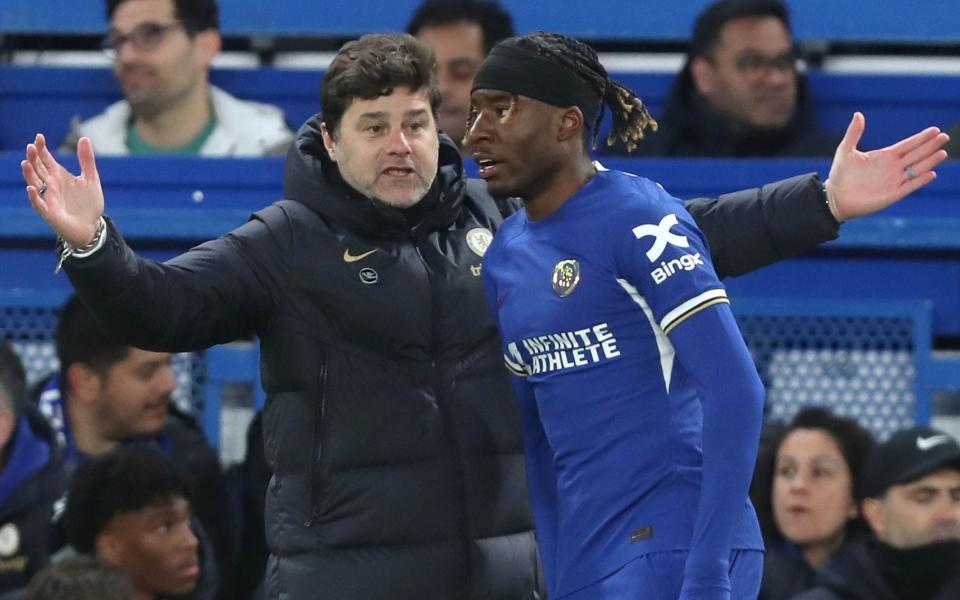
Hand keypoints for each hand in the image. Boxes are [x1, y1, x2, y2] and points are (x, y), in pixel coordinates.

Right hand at [21, 134, 104, 247]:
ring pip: (34, 184)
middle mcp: (50, 185)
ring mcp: (48, 198)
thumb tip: (84, 138)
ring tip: (26, 163)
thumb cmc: (88, 203)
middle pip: (38, 169)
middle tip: (31, 147)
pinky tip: (31, 188)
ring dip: (29, 174)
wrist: (91, 226)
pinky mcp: (50, 213)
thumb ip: (87, 160)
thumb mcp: (91, 179)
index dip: (41, 148)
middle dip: (33, 158)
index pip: (46, 159)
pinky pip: (39, 204)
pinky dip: (35, 196)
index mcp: (58, 175)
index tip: (39, 137)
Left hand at [825, 112, 948, 221]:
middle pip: (916, 155)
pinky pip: (909, 186)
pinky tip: (931, 173)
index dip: (921, 138)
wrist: (835, 197)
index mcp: (885, 156)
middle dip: (930, 146)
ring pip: (917, 169)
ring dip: (929, 162)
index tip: (934, 130)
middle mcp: (892, 168)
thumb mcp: (845, 150)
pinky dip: (919, 181)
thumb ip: (854, 133)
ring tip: (942, 153)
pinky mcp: (892, 195)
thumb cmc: (840, 174)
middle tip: (944, 137)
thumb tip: (858, 114)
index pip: (908, 145)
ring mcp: (894, 181)